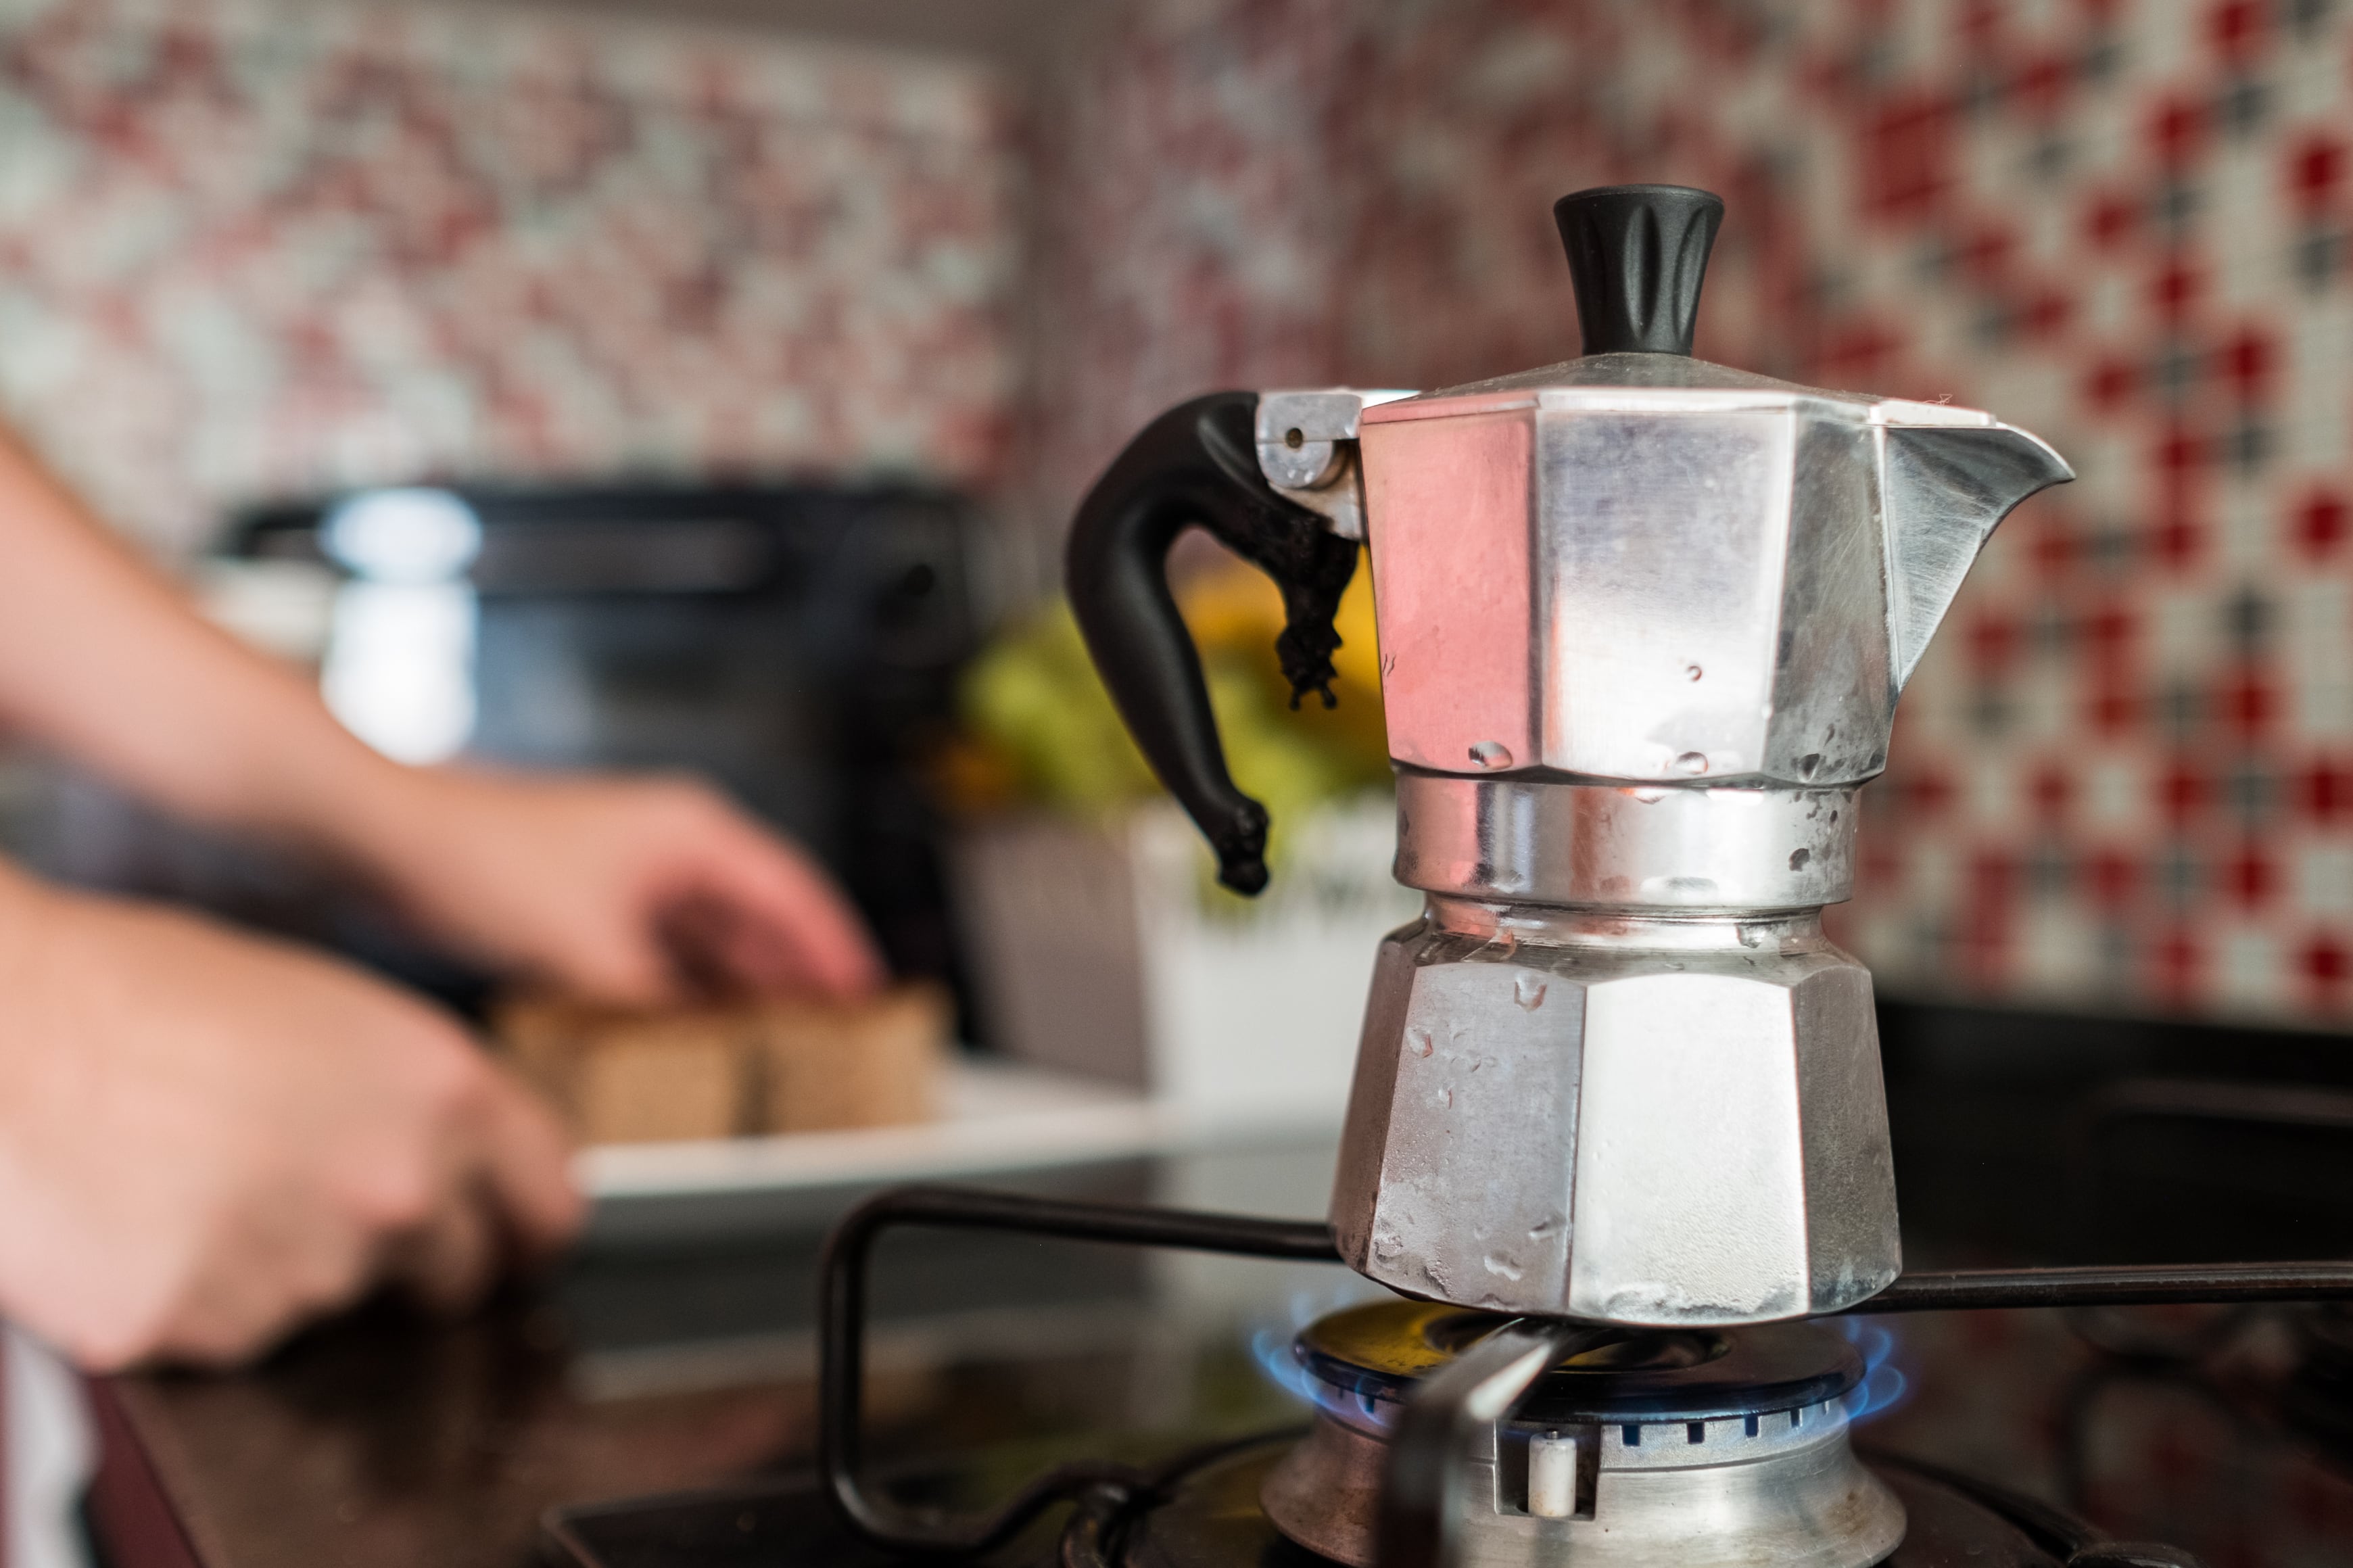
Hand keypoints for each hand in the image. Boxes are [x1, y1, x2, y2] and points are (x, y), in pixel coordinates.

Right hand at [0, 869, 580, 1368]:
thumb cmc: (145, 991)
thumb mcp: (333, 1011)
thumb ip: (416, 1099)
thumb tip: (459, 1165)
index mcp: (443, 1090)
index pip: (547, 1201)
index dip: (527, 1223)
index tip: (514, 1238)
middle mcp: (397, 1185)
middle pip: (456, 1272)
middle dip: (410, 1254)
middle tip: (319, 1200)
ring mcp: (305, 1266)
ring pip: (331, 1300)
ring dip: (285, 1263)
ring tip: (197, 1177)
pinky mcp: (204, 1326)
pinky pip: (231, 1333)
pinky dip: (197, 1296)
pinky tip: (145, 1221)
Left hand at [349, 769, 884, 1006]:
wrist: (391, 838)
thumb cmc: (478, 857)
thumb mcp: (590, 952)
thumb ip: (658, 1008)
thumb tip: (696, 1055)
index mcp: (692, 834)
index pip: (794, 895)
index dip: (837, 950)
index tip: (867, 994)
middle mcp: (671, 843)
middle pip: (760, 917)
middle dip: (794, 977)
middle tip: (830, 1034)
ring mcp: (632, 868)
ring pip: (711, 936)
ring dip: (739, 987)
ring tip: (769, 1044)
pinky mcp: (594, 895)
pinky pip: (666, 949)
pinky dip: (686, 989)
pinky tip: (686, 1034)